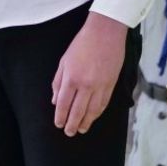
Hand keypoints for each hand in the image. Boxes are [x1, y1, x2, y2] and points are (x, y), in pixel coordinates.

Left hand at [51, 11, 127, 135]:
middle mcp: (86, 85)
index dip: (61, 116)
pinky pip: (104, 103)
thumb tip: (55, 100)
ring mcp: (100, 86)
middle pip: (78, 111)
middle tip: (69, 132)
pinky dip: (98, 113)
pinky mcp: (111, 84)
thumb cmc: (82, 43)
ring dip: (86, 122)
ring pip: (92, 111)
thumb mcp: (64, 60)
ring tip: (81, 129)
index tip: (58, 124)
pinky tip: (93, 117)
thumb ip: (58, 82)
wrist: (105, 32)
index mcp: (72, 78)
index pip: (64, 104)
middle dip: (72, 124)